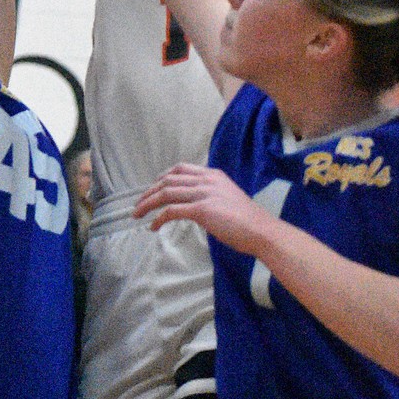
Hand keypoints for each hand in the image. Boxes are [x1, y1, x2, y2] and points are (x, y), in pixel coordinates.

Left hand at [134, 163, 268, 255]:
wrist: (261, 230)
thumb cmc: (247, 220)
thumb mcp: (228, 198)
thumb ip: (211, 196)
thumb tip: (195, 206)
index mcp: (213, 175)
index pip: (181, 168)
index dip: (162, 177)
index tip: (153, 187)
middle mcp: (206, 180)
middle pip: (168, 179)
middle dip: (149, 191)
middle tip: (138, 204)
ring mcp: (204, 193)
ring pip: (166, 193)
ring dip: (148, 203)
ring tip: (137, 214)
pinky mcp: (202, 209)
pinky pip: (172, 210)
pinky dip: (159, 218)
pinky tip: (154, 226)